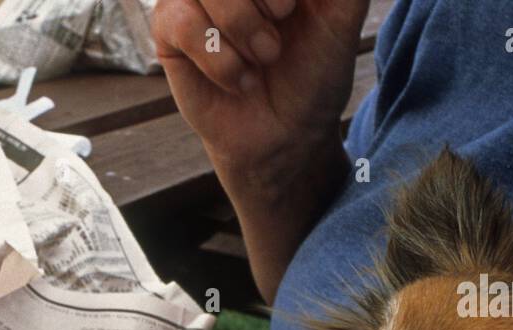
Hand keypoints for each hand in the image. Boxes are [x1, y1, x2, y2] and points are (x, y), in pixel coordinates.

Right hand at [152, 0, 368, 176]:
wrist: (287, 133)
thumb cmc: (315, 71)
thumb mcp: (343, 14)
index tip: (291, 6)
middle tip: (283, 21)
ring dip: (244, 26)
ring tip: (266, 56)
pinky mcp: (169, 29)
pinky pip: (183, 22)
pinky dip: (220, 59)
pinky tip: (240, 79)